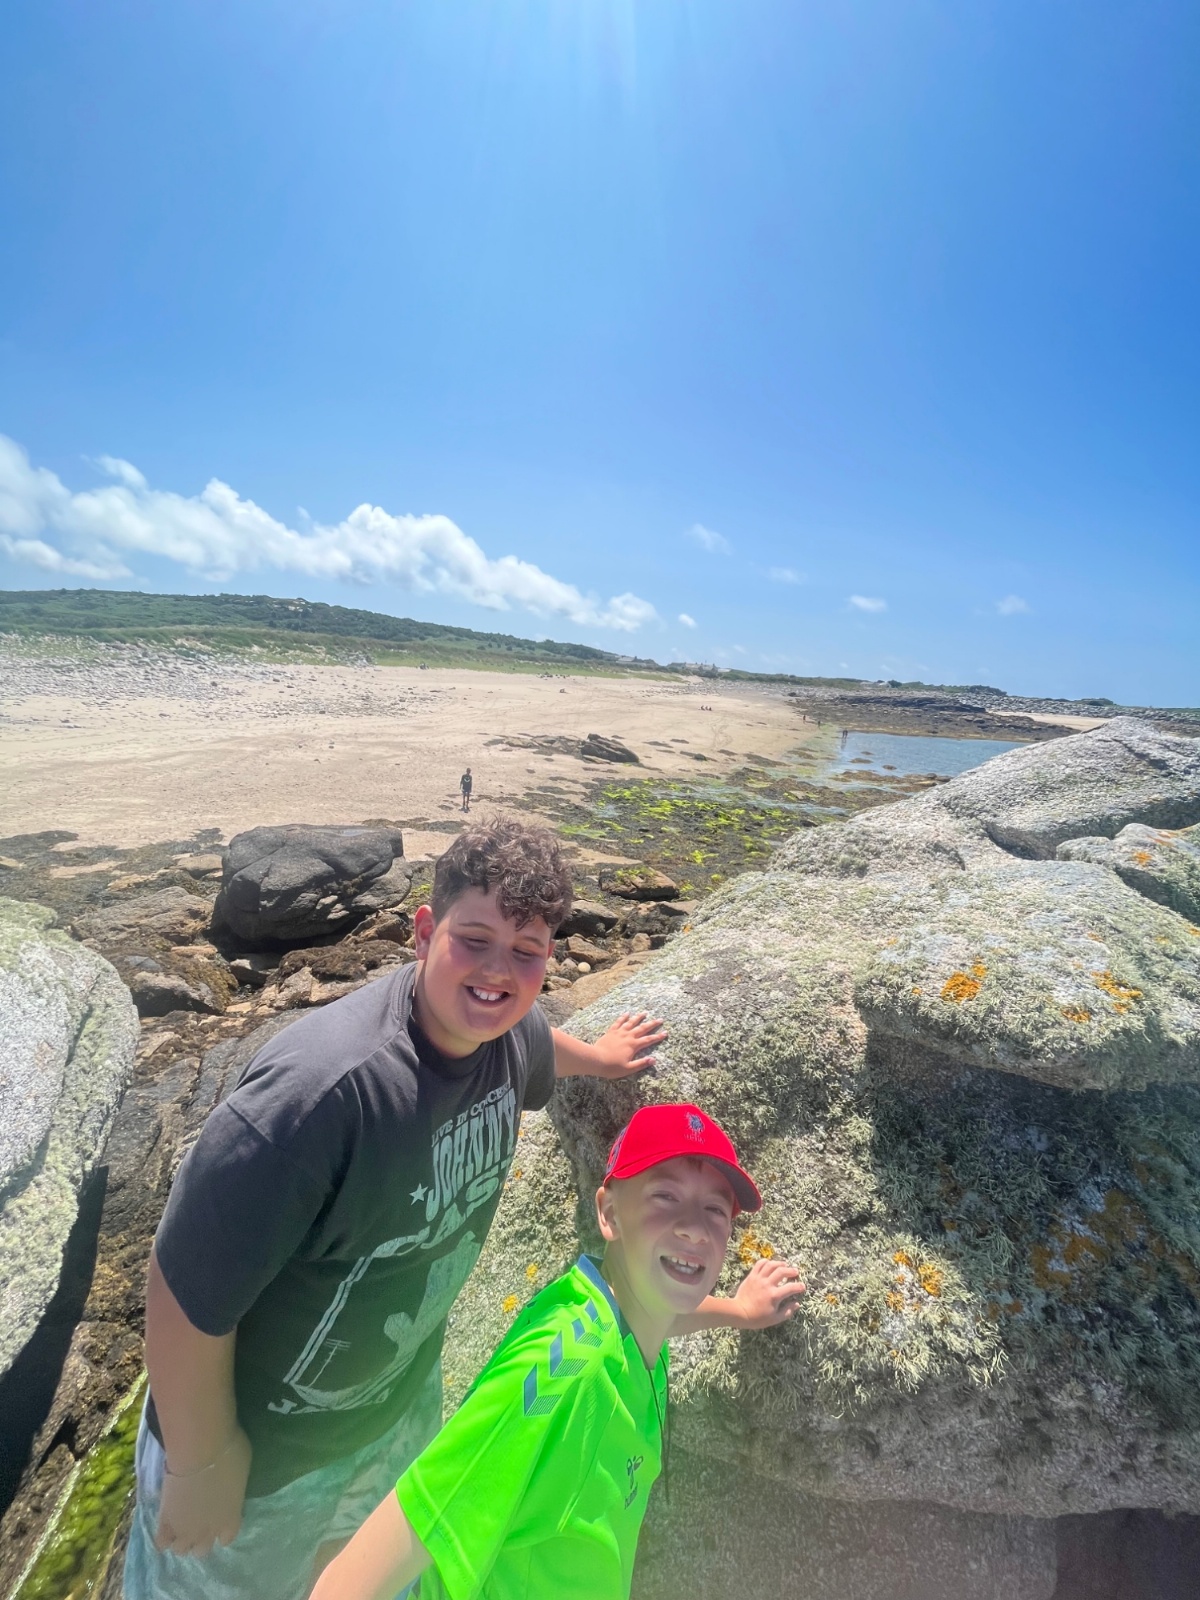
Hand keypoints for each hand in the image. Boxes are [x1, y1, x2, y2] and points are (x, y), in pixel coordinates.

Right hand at [155, 1427, 252, 1556]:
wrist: (200, 1451)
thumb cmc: (229, 1452)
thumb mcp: (242, 1469)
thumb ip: (234, 1486)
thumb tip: (228, 1483)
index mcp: (231, 1518)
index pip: (227, 1537)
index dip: (222, 1530)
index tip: (218, 1519)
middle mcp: (209, 1530)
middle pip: (202, 1549)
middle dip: (199, 1539)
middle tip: (197, 1522)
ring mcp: (186, 1529)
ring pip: (180, 1549)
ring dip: (180, 1540)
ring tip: (179, 1525)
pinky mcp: (165, 1522)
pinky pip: (161, 1542)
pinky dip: (163, 1538)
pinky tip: (165, 1526)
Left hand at [591, 1012, 666, 1078]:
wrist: (595, 1060)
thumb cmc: (612, 1067)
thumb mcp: (628, 1069)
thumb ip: (641, 1064)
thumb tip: (653, 1060)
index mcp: (633, 1046)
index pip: (649, 1040)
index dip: (658, 1037)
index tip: (665, 1033)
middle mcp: (628, 1036)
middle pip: (642, 1028)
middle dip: (652, 1024)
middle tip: (660, 1019)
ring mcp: (619, 1033)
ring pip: (631, 1022)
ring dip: (638, 1017)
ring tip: (645, 1012)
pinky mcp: (611, 1032)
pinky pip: (618, 1022)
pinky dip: (623, 1017)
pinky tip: (627, 1013)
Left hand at [731, 1259, 805, 1327]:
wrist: (739, 1312)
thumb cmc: (758, 1318)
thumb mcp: (775, 1319)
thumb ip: (787, 1311)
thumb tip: (797, 1304)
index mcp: (774, 1296)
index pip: (791, 1288)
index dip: (799, 1286)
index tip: (802, 1287)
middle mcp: (767, 1284)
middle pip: (782, 1271)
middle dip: (791, 1271)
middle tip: (796, 1272)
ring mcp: (759, 1278)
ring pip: (771, 1265)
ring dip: (780, 1264)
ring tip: (785, 1266)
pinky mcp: (752, 1276)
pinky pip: (759, 1264)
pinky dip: (767, 1262)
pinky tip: (771, 1264)